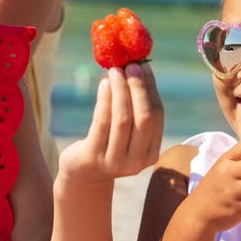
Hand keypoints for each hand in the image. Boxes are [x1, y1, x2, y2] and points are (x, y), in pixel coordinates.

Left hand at [59, 63, 163, 182]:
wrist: (83, 174)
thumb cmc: (108, 144)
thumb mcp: (127, 133)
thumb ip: (135, 110)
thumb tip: (138, 69)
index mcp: (151, 154)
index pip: (157, 116)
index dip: (151, 89)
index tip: (144, 67)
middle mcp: (137, 162)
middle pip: (144, 118)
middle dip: (138, 88)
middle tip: (131, 66)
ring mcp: (115, 162)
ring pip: (123, 120)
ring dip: (120, 91)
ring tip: (114, 71)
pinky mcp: (93, 158)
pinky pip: (102, 124)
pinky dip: (104, 101)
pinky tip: (103, 85)